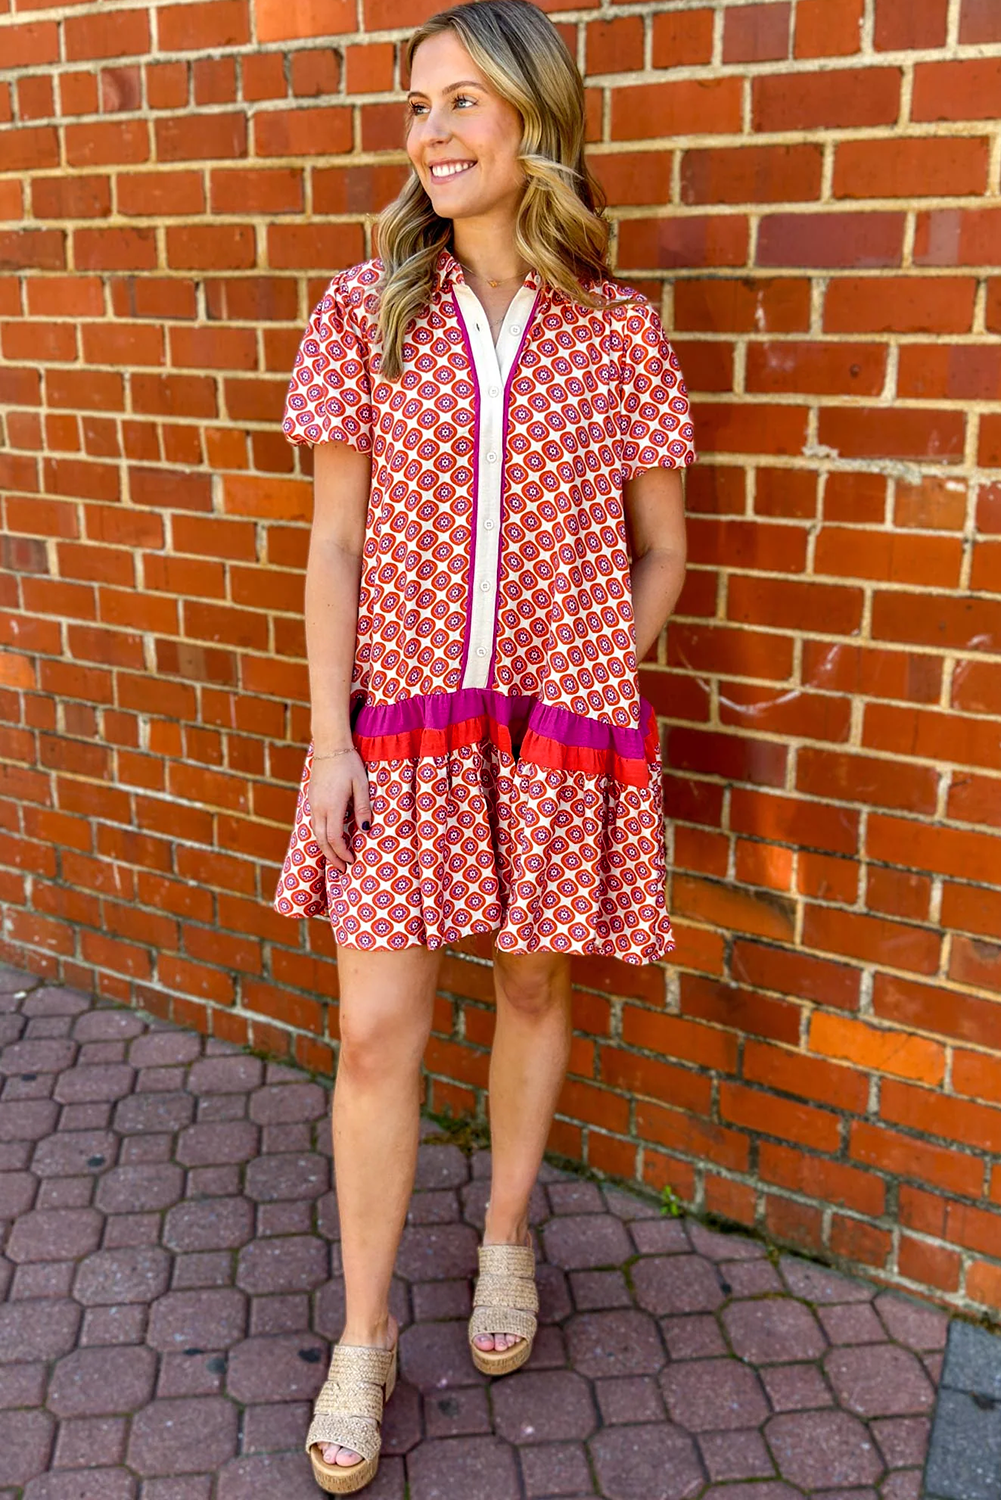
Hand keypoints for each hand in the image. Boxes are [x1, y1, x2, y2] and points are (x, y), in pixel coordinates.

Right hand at [308, 750, 372, 872]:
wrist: (329, 745)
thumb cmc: (348, 764)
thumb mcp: (361, 785)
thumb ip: (363, 808)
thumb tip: (366, 830)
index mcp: (332, 806)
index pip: (335, 839)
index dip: (342, 853)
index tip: (352, 861)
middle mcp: (319, 808)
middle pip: (322, 841)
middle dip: (332, 857)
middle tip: (343, 870)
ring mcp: (313, 804)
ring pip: (316, 834)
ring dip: (325, 849)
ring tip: (335, 859)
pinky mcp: (311, 799)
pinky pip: (314, 824)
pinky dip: (321, 837)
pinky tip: (329, 840)